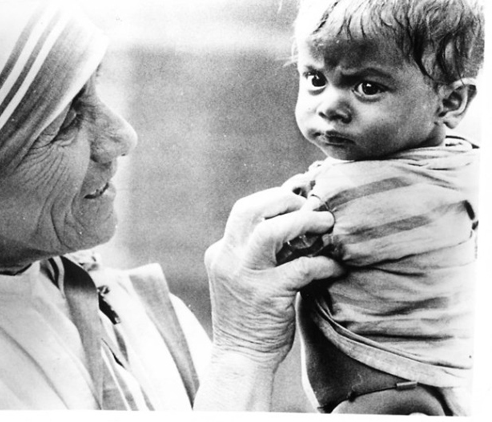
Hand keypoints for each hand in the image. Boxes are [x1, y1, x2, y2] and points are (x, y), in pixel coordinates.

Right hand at [204, 186, 341, 367]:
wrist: (240, 358)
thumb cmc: (251, 316)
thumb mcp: (246, 276)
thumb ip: (265, 251)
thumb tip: (302, 223)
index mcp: (221, 252)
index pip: (245, 210)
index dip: (274, 200)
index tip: (299, 204)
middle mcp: (227, 259)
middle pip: (250, 209)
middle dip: (284, 200)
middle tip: (311, 207)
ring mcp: (243, 276)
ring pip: (270, 230)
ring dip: (303, 221)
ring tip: (326, 224)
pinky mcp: (266, 295)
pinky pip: (302, 267)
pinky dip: (323, 263)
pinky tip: (336, 267)